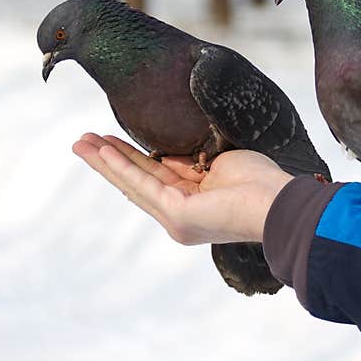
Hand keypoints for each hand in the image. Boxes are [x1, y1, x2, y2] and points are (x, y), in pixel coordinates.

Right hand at [71, 134, 293, 244]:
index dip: (130, 158)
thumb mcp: (218, 165)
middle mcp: (181, 216)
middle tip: (81, 142)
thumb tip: (164, 154)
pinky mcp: (178, 215)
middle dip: (108, 160)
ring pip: (134, 183)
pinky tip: (103, 151)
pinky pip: (143, 185)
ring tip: (80, 143)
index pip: (155, 178)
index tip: (109, 140)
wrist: (280, 203)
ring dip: (105, 162)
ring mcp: (178, 219)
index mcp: (194, 204)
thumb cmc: (261, 183)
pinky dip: (121, 166)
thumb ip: (189, 163)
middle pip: (137, 182)